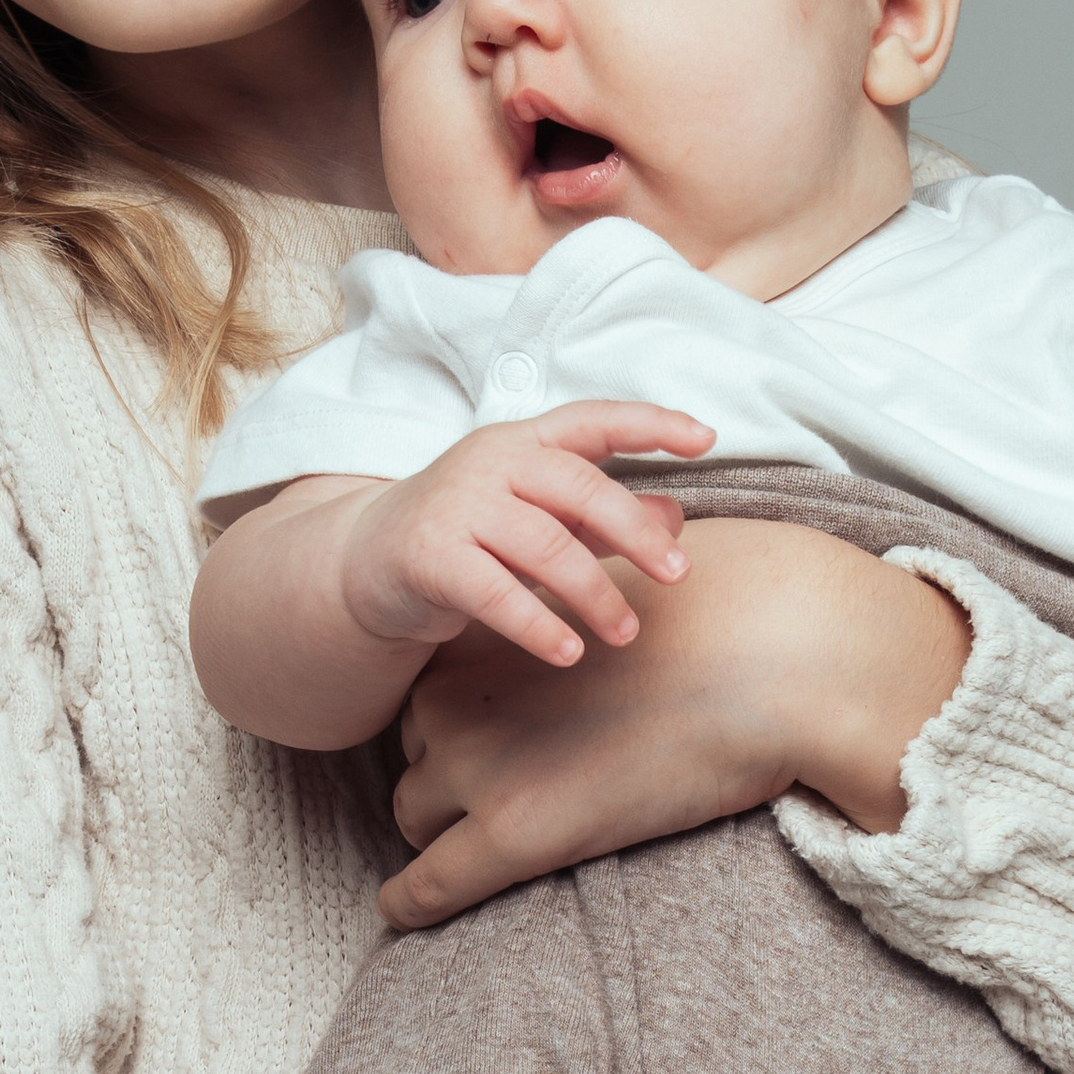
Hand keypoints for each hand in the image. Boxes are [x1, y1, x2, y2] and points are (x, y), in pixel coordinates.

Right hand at [339, 402, 710, 668]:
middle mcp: (492, 462)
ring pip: (545, 545)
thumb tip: (677, 517)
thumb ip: (603, 518)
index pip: (594, 420)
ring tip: (626, 633)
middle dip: (637, 532)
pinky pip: (496, 593)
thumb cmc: (470, 534)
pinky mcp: (430, 557)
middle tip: (679, 576)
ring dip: (594, 594)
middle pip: (580, 486)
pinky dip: (538, 626)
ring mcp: (458, 506)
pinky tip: (570, 653)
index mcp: (524, 441)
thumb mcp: (539, 517)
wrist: (368, 561)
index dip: (651, 424)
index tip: (705, 438)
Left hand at [379, 516, 971, 926]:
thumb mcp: (621, 597)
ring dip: (441, 833)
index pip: (433, 693)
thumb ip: (577, 618)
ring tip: (488, 847)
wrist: (773, 662)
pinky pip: (427, 887)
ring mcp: (479, 766)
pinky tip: (399, 913)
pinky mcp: (513, 834)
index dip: (462, 726)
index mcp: (486, 632)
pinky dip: (407, 903)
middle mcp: (460, 695)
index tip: (496, 747)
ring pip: (416, 816)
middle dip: (447, 778)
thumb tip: (578, 643)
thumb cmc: (725, 625)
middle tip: (512, 793)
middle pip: (418, 754)